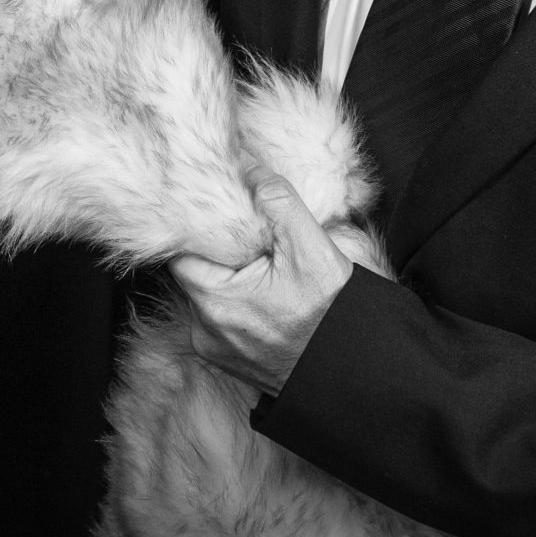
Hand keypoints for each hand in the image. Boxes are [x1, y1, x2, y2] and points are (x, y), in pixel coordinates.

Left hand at [171, 170, 355, 395]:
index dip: (198, 227)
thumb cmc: (332, 314)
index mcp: (214, 299)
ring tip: (261, 268)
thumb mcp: (310, 247)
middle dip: (217, 252)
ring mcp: (214, 349)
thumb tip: (247, 163)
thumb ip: (276, 200)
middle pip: (193, 272)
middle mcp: (204, 329)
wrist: (353, 374)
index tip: (218, 213)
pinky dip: (235, 306)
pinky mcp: (227, 362)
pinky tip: (265, 299)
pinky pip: (219, 321)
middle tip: (247, 238)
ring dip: (227, 279)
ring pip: (206, 296)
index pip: (181, 249)